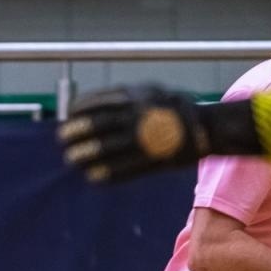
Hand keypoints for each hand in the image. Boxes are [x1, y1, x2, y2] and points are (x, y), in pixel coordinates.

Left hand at [58, 84, 209, 182]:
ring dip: (87, 154)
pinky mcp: (155, 159)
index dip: (81, 110)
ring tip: (72, 159)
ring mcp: (148, 138)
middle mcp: (141, 115)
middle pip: (102, 123)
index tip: (68, 116)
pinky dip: (107, 173)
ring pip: (110, 146)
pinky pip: (126, 168)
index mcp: (139, 95)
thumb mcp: (150, 93)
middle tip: (62, 139)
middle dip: (78, 132)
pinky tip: (93, 177)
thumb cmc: (174, 110)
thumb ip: (126, 100)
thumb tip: (93, 110)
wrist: (207, 128)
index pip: (101, 100)